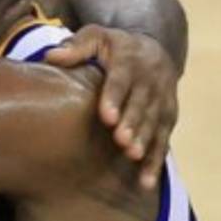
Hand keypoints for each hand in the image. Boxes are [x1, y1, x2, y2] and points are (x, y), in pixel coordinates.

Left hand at [45, 26, 178, 188]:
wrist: (154, 49)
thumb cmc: (114, 47)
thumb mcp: (97, 37)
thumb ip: (76, 46)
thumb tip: (51, 56)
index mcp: (130, 60)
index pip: (121, 79)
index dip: (115, 97)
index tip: (106, 116)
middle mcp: (150, 80)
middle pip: (142, 103)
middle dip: (133, 122)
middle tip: (121, 141)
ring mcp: (162, 100)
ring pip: (155, 122)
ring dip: (145, 140)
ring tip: (133, 157)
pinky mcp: (169, 117)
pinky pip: (164, 140)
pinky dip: (156, 162)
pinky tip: (146, 183)